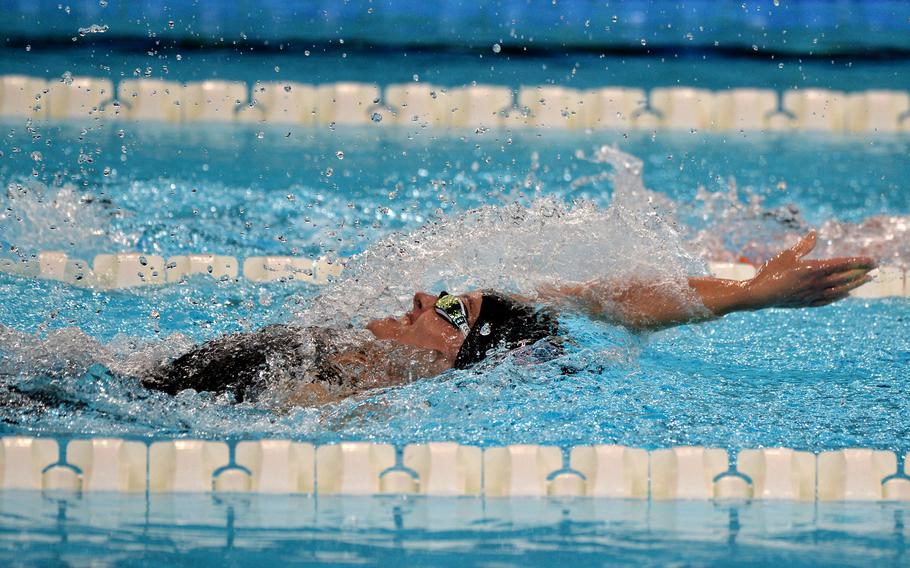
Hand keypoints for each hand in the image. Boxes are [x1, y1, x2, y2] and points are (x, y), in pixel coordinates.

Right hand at [745, 231, 875, 309]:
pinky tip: (846, 294)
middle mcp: (817, 283)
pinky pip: (829, 300)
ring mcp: (813, 294)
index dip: (858, 262)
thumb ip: (804, 246)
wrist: (760, 295)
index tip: (871, 260)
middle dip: (861, 272)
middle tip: (874, 268)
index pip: (842, 264)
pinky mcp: (807, 303)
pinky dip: (840, 296)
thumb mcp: (787, 255)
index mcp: (814, 269)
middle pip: (845, 277)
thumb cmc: (771, 272)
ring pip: (840, 290)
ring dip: (854, 284)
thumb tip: (814, 233)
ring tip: (865, 280)